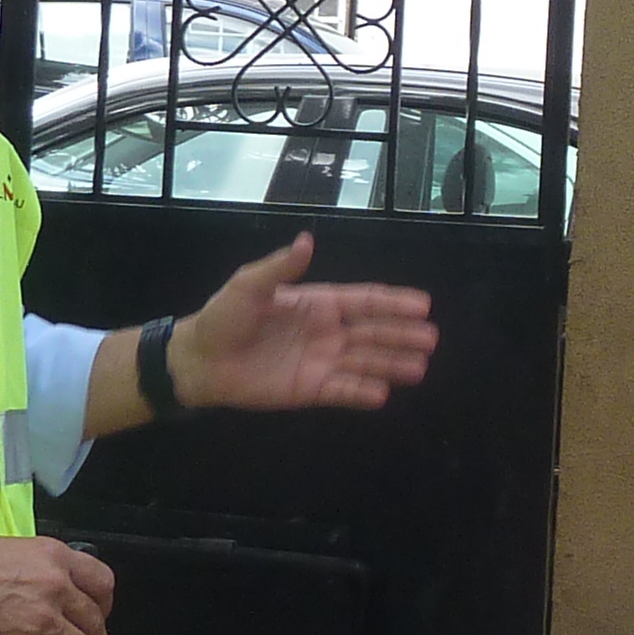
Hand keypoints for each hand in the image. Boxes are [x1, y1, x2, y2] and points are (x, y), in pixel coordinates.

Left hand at [171, 234, 437, 411]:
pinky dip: (362, 393)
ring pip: (365, 362)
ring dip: (392, 365)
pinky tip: (383, 394)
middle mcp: (328, 332)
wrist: (201, 359)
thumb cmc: (226, 317)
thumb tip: (308, 240)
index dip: (394, 303)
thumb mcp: (250, 284)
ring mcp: (322, 362)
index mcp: (319, 303)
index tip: (423, 304)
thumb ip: (281, 266)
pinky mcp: (310, 390)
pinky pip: (342, 391)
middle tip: (432, 339)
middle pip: (373, 332)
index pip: (364, 302)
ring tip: (420, 368)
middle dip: (403, 335)